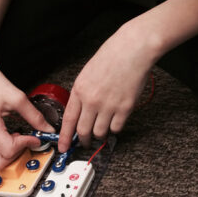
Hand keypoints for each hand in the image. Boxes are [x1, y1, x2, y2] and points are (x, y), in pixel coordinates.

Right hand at [0, 62, 55, 171]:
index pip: (9, 150)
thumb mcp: (17, 98)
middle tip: (25, 141)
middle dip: (16, 155)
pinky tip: (5, 141)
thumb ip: (35, 116)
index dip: (26, 144)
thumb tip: (48, 129)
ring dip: (5, 157)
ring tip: (14, 141)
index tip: (34, 137)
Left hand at [58, 23, 157, 152]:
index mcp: (80, 89)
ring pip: (100, 132)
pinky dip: (114, 128)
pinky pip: (116, 128)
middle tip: (85, 143)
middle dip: (83, 141)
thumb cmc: (112, 55)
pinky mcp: (125, 108)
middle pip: (83, 130)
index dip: (65, 137)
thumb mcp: (88, 72)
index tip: (64, 147)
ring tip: (102, 132)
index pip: (68, 120)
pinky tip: (115, 122)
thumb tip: (81, 110)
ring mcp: (109, 105)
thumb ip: (83, 92)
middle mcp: (92, 100)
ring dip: (100, 135)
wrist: (133, 49)